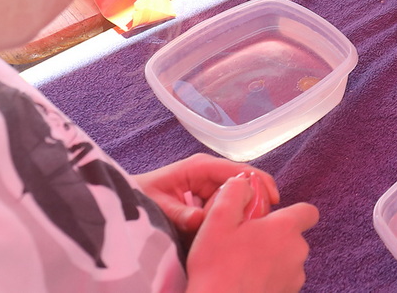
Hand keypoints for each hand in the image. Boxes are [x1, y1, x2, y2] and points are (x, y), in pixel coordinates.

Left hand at [135, 155, 279, 234]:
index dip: (258, 182)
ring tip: (249, 227)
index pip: (237, 170)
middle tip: (261, 221)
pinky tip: (233, 228)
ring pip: (236, 195)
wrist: (124, 202)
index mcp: (200, 167)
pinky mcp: (206, 197)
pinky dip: (231, 215)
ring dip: (243, 209)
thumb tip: (203, 219)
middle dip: (254, 199)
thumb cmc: (139, 196)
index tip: (273, 199)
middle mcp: (208, 172)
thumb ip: (179, 213)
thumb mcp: (157, 205)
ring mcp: (208, 184)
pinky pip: (225, 205)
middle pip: (242, 182)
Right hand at [185, 172, 317, 292]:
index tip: (270, 220)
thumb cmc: (217, 268)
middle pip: (293, 237)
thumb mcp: (217, 220)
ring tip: (242, 268)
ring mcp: (296, 278)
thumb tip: (245, 182)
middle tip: (244, 245)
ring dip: (271, 261)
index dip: (292, 213)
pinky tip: (247, 283)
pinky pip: (282, 281)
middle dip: (274, 238)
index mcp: (286, 228)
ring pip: (288, 261)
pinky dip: (269, 280)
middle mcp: (298, 252)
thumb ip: (234, 192)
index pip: (308, 211)